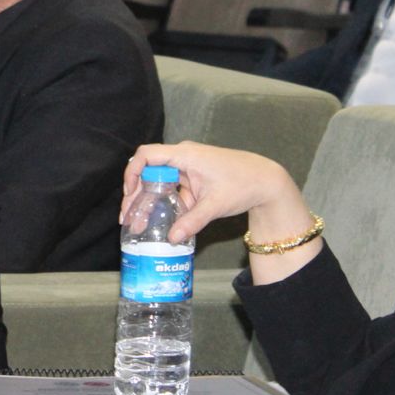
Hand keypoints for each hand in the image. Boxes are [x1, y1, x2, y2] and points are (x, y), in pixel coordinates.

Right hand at [119, 141, 306, 243]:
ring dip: (148, 201)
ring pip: (158, 182)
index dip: (132, 172)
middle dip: (135, 194)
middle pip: (148, 171)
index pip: (147, 155)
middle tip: (127, 217)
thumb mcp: (216, 205)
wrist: (267, 181)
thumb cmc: (243, 184)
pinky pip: (172, 188)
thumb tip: (171, 239)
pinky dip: (164, 204)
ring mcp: (187, 167)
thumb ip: (192, 222)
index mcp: (185, 154)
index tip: (129, 194)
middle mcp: (182, 157)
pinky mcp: (193, 178)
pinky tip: (158, 221)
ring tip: (137, 223)